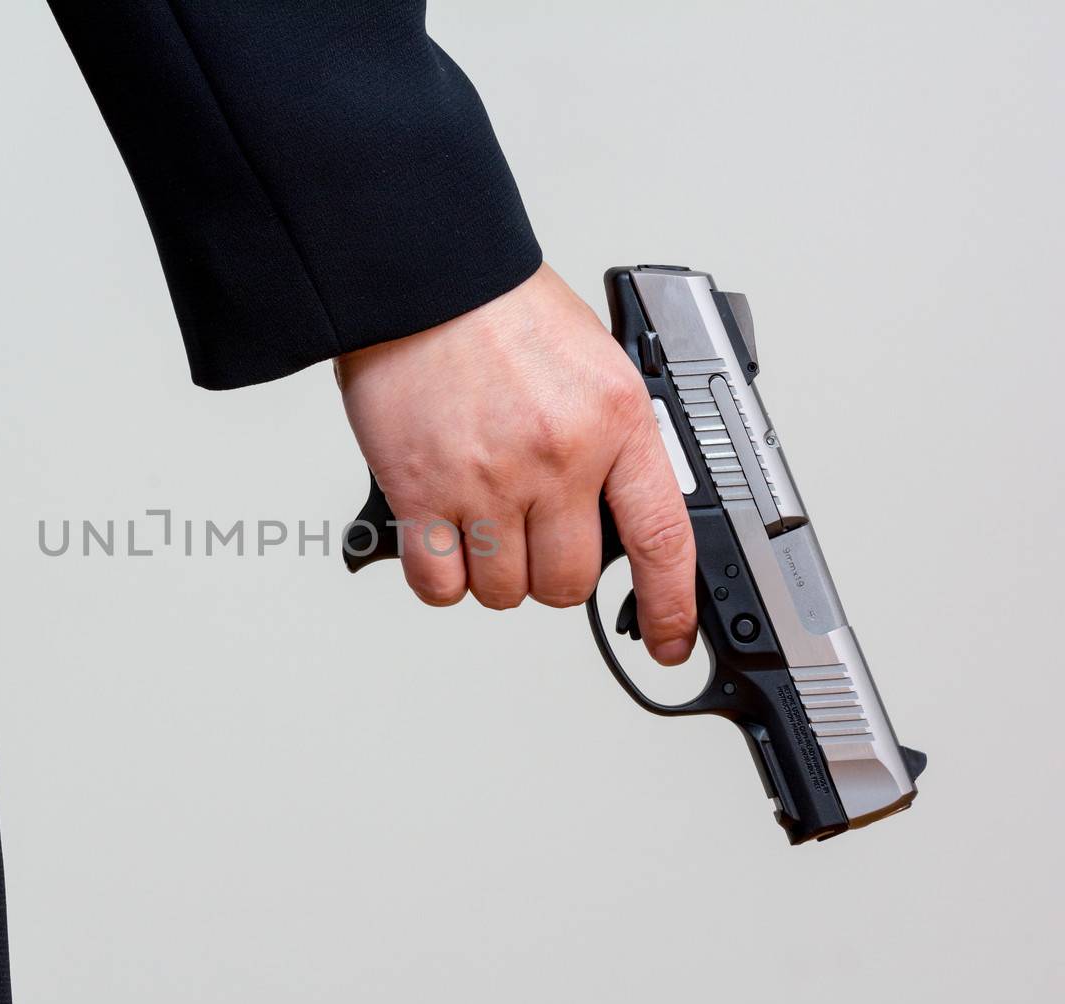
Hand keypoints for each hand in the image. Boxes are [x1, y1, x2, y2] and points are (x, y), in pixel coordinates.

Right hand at [335, 264, 697, 664]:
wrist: (424, 274)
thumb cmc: (500, 309)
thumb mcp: (594, 363)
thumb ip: (610, 439)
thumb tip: (611, 512)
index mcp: (616, 421)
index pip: (661, 539)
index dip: (671, 605)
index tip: (671, 639)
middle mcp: (558, 457)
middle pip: (565, 583)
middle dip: (548, 577)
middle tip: (530, 540)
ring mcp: (488, 480)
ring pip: (502, 591)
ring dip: (491, 574)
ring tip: (478, 523)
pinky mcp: (423, 492)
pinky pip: (439, 583)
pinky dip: (439, 577)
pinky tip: (439, 542)